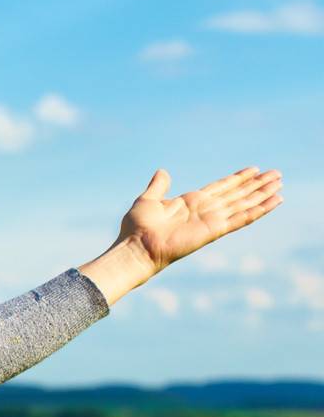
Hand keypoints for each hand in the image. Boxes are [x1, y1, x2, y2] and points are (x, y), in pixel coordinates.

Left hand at [119, 165, 283, 276]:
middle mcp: (205, 210)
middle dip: (256, 184)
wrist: (136, 247)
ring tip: (280, 183)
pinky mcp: (215, 230)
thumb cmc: (137, 228)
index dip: (238, 179)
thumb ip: (158, 186)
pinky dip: (260, 209)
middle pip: (238, 194)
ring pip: (244, 203)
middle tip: (277, 174)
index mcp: (191, 202)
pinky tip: (275, 201)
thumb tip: (162, 171)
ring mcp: (212, 220)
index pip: (221, 187)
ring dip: (262, 194)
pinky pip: (243, 218)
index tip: (254, 169)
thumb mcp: (148, 200)